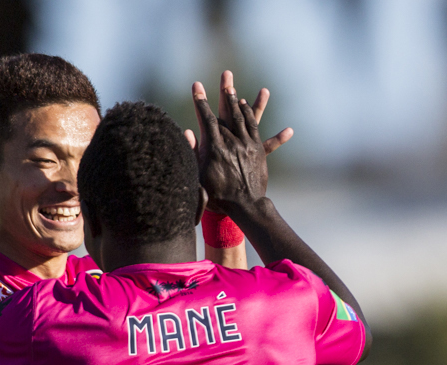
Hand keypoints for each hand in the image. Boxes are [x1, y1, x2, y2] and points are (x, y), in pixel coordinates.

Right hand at [192, 71, 280, 216]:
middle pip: (228, 113)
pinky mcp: (259, 150)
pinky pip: (257, 128)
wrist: (245, 207)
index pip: (206, 119)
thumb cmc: (217, 196)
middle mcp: (232, 143)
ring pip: (244, 118)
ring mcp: (247, 145)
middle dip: (225, 93)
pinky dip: (254, 116)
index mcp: (215, 148)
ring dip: (239, 101)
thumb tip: (187, 132)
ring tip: (235, 89)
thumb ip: (193, 154)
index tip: (197, 86)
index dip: (201, 102)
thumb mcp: (199, 177)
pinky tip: (252, 105)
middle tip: (226, 74)